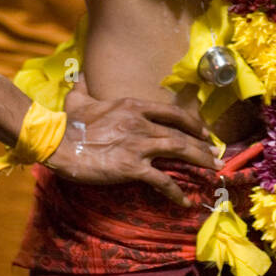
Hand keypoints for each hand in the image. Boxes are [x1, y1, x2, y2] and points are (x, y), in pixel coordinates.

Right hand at [44, 84, 219, 206]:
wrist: (58, 144)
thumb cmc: (68, 123)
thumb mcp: (77, 100)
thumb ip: (82, 85)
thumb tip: (79, 73)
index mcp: (132, 105)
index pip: (171, 112)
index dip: (191, 122)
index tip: (203, 132)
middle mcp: (141, 122)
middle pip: (180, 132)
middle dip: (202, 145)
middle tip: (217, 156)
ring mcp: (138, 144)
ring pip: (178, 150)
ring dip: (199, 161)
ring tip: (214, 171)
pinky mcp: (132, 167)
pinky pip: (161, 181)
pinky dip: (176, 192)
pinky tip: (186, 202)